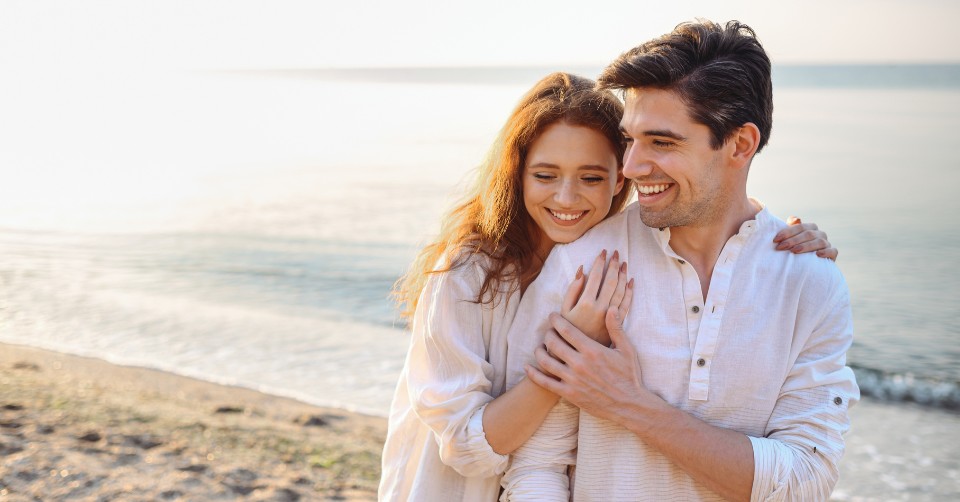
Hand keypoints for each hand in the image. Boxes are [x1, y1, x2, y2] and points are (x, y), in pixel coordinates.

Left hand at [526, 308, 658, 423]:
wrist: (629, 405)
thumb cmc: (629, 376)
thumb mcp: (626, 350)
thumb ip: (616, 328)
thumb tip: (611, 308)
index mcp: (592, 350)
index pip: (566, 330)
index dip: (556, 320)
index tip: (552, 316)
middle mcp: (580, 364)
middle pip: (553, 343)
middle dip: (547, 333)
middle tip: (548, 331)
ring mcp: (573, 380)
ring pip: (546, 361)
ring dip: (539, 351)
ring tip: (540, 347)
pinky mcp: (569, 394)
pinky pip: (545, 382)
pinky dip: (533, 374)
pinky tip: (528, 367)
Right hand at [561, 249, 633, 345]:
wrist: (577, 355)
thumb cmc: (566, 331)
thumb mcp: (563, 310)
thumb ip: (572, 290)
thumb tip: (581, 271)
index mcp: (586, 303)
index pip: (596, 276)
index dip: (600, 262)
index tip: (603, 252)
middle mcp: (600, 308)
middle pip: (611, 281)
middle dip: (614, 265)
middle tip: (616, 253)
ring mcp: (610, 317)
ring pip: (620, 291)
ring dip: (623, 275)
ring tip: (623, 263)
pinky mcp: (616, 325)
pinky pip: (626, 305)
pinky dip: (629, 292)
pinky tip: (631, 282)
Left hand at [774, 216, 837, 260]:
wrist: (806, 266)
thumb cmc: (795, 250)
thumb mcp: (790, 239)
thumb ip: (791, 228)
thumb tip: (795, 218)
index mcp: (811, 228)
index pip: (800, 227)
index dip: (787, 232)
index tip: (775, 239)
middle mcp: (820, 234)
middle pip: (808, 234)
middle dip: (793, 240)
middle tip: (781, 247)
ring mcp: (827, 244)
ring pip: (820, 242)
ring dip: (806, 246)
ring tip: (794, 251)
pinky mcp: (833, 254)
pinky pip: (832, 251)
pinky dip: (826, 252)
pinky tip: (817, 255)